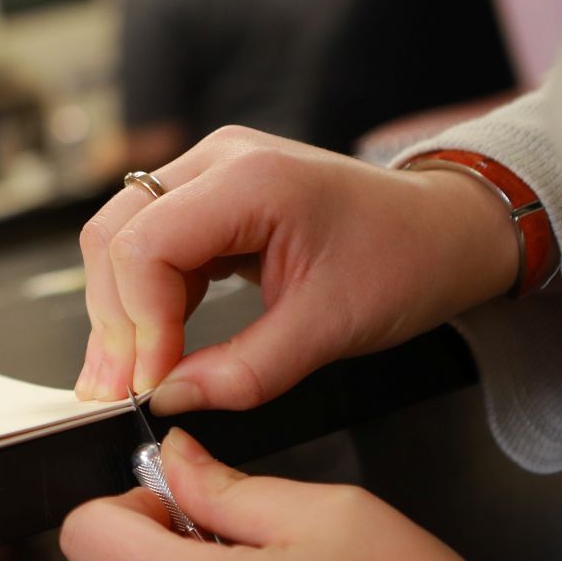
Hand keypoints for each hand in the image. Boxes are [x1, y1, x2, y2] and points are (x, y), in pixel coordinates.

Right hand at [75, 127, 519, 412]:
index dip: (138, 324)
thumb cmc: (408, 259)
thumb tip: (170, 399)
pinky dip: (141, 299)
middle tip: (124, 388)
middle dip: (114, 320)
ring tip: (128, 375)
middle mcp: (217, 161)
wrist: (446, 230)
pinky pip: (148, 243)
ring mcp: (209, 173)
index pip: (145, 246)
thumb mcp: (331, 329)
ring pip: (120, 238)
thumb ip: (245, 371)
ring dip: (119, 312)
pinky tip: (152, 345)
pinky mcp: (208, 196)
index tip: (153, 383)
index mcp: (251, 179)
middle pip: (115, 235)